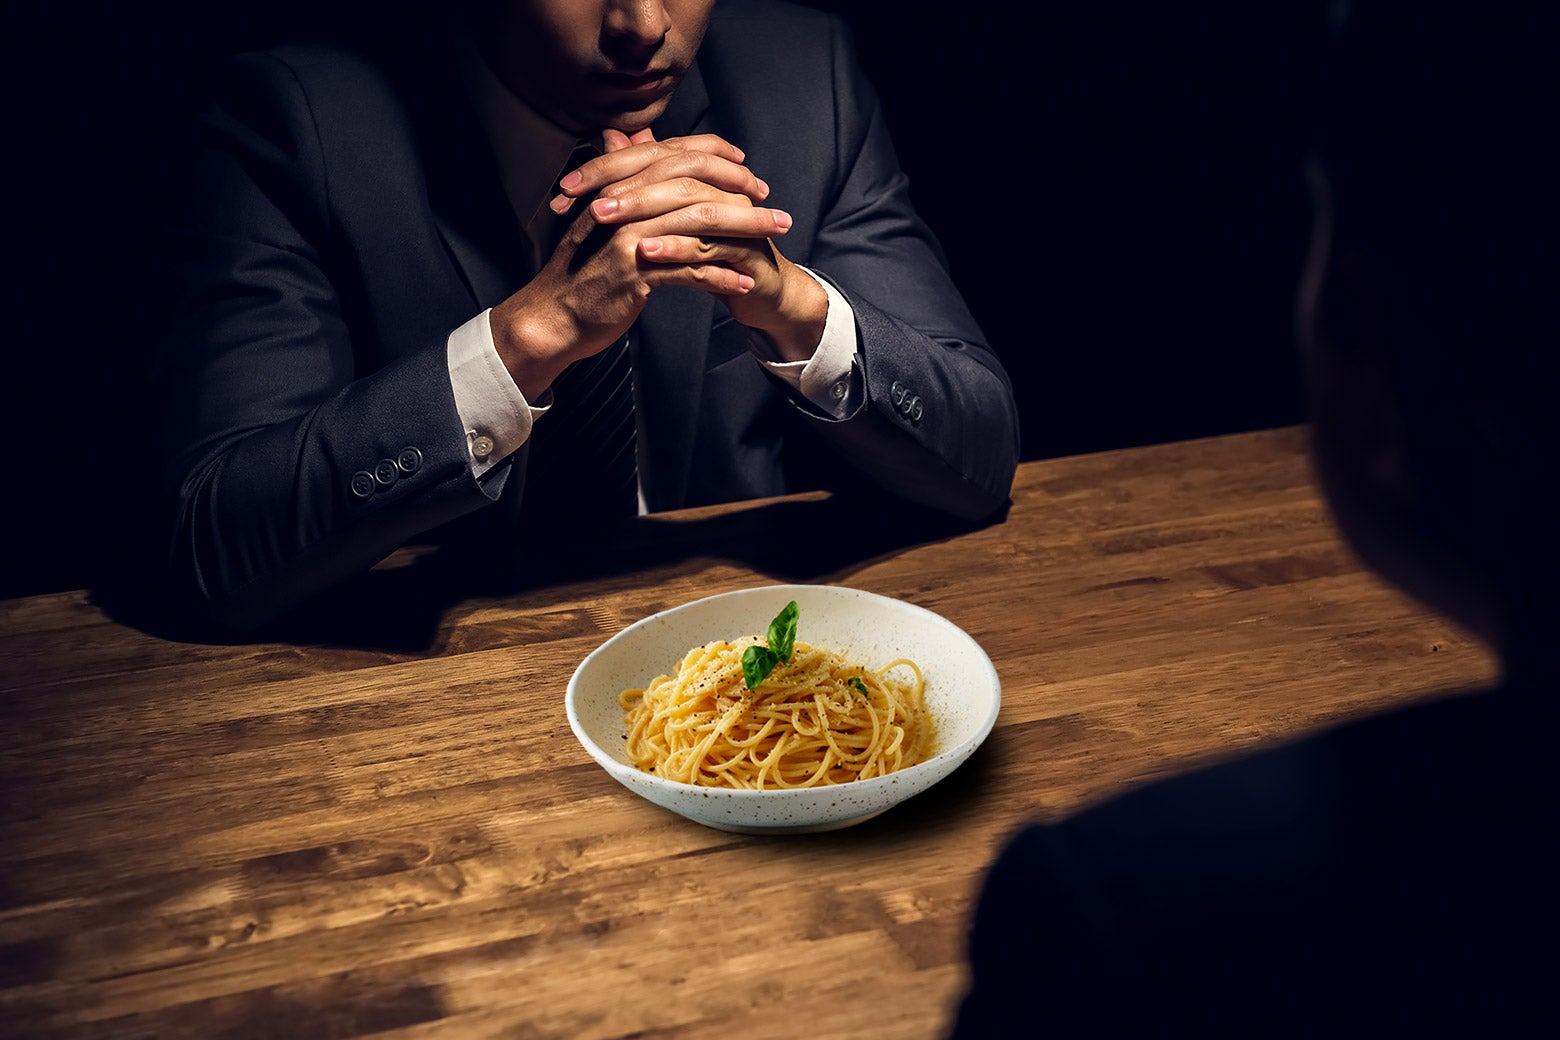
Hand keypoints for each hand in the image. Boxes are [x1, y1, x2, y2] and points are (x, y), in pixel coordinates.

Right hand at [489, 130, 796, 398]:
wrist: (554, 316)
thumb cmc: (584, 268)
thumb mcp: (601, 219)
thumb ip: (623, 181)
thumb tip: (625, 137)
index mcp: (618, 185)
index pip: (675, 155)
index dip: (716, 157)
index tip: (748, 172)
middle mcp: (622, 203)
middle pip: (696, 188)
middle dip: (743, 198)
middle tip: (779, 212)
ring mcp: (627, 237)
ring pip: (699, 226)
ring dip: (744, 233)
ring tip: (774, 243)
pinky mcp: (633, 273)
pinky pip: (688, 269)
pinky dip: (719, 276)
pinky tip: (744, 282)